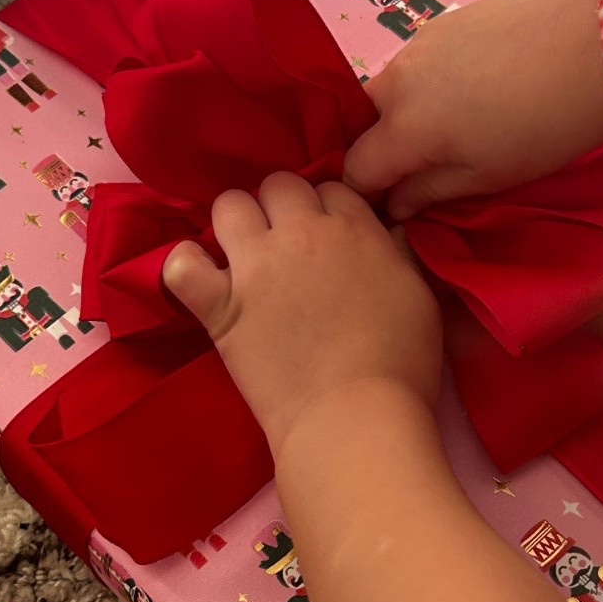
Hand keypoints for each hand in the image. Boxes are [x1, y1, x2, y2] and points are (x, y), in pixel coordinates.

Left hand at [163, 173, 440, 458]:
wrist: (354, 416)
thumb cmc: (400, 364)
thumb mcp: (420, 296)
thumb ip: (400, 255)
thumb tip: (389, 231)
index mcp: (354, 229)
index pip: (331, 188)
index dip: (329, 211)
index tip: (331, 241)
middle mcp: (301, 233)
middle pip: (279, 185)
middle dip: (282, 207)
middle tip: (288, 246)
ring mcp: (255, 266)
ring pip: (229, 205)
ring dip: (235, 223)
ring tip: (244, 254)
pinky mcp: (220, 305)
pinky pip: (182, 264)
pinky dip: (186, 267)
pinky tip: (200, 280)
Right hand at [343, 0, 602, 219]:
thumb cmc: (545, 129)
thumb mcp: (488, 177)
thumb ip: (429, 192)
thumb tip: (394, 206)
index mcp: (403, 125)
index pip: (355, 167)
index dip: (369, 194)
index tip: (395, 206)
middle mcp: (399, 77)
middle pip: (366, 119)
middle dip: (384, 145)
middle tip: (430, 164)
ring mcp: (423, 40)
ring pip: (394, 85)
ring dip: (410, 110)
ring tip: (462, 122)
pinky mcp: (452, 17)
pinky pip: (424, 57)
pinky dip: (435, 79)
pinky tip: (482, 86)